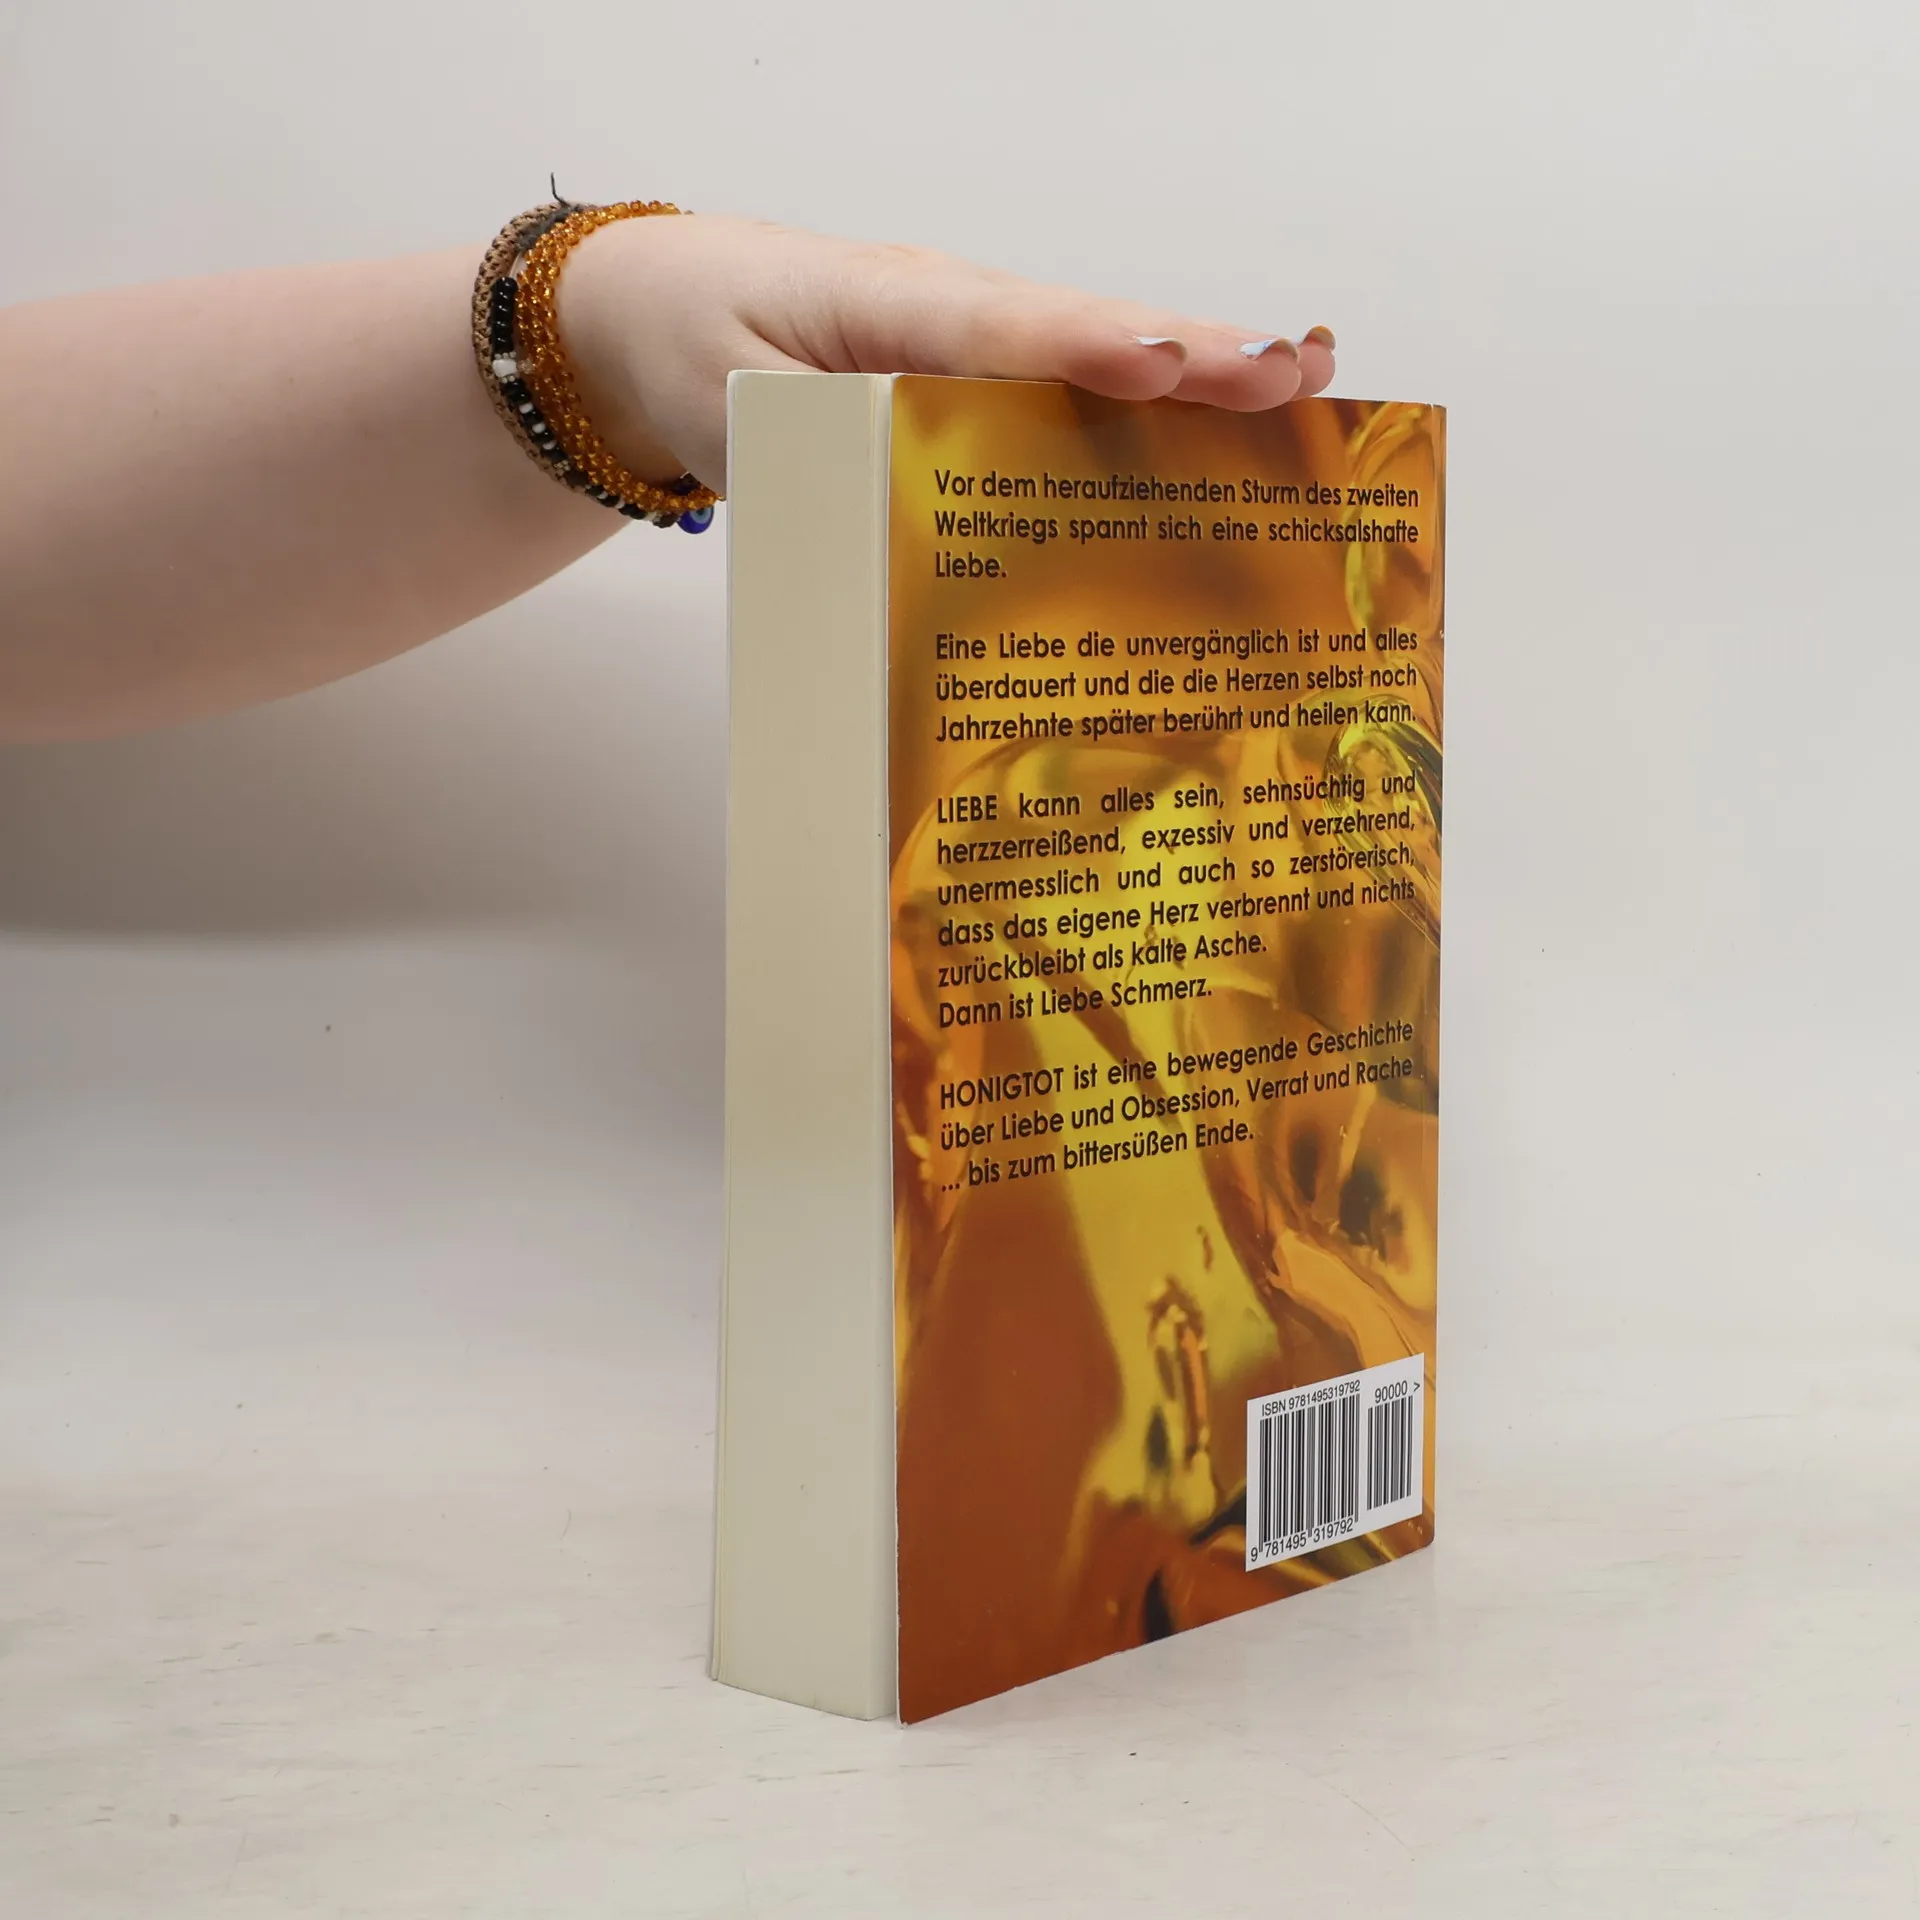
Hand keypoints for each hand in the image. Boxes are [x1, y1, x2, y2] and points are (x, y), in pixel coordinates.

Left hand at [560, 214, 1335, 492]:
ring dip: (1197, 374)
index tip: (1159, 364)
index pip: (995, 325)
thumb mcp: (719, 402)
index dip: (1082, 348)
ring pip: (1094, 353)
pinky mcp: (970, 374)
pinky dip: (1151, 405)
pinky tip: (1221, 432)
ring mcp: (966, 338)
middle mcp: (944, 309)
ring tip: (1302, 387)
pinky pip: (1069, 388)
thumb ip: (799, 445)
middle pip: (1083, 331)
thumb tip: (890, 506)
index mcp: (879, 300)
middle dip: (1191, 355)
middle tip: (1294, 374)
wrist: (646, 315)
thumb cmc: (686, 340)